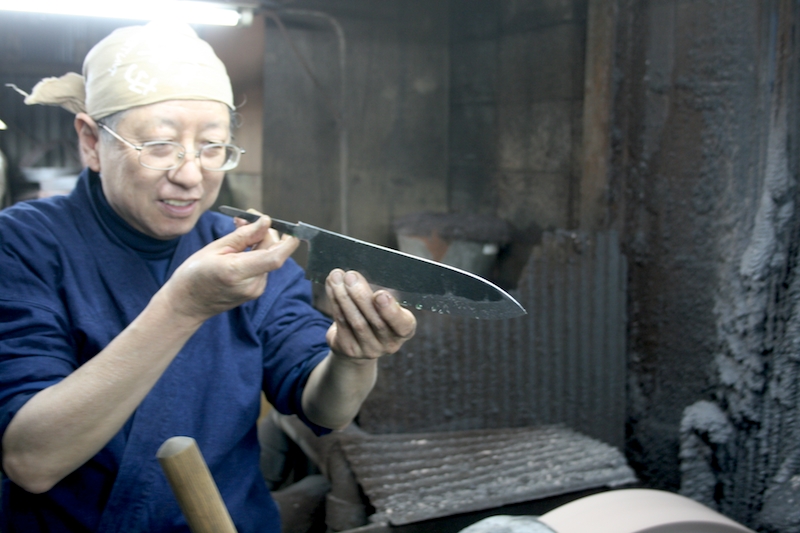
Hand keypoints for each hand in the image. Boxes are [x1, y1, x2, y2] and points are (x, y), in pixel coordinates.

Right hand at [163, 216, 299, 322]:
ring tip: (240, 229)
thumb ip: (244, 235)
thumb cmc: (195, 274)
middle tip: (248, 217)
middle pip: (273, 253)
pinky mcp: (256, 291)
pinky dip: (257, 253)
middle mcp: (252, 284)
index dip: (288, 243)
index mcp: (238, 272)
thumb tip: (266, 222)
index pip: (274, 258)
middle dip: (266, 232)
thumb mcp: (215, 248)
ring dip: (260, 242)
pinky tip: (242, 247)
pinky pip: (263, 266)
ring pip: (269, 258)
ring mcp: (255, 290)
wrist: (187, 304)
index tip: (294, 228)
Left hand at [324, 269, 416, 360]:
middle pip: (375, 320)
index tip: (380, 294)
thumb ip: (379, 294)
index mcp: (405, 330)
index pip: (403, 324)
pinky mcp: (350, 350)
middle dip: (361, 295)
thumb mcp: (385, 306)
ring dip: (344, 297)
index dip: (391, 311)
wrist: (359, 343)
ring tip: (336, 278)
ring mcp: (369, 350)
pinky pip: (342, 324)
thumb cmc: (376, 315)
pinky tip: (331, 288)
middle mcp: (390, 344)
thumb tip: (358, 276)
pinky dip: (335, 303)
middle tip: (351, 276)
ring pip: (356, 321)